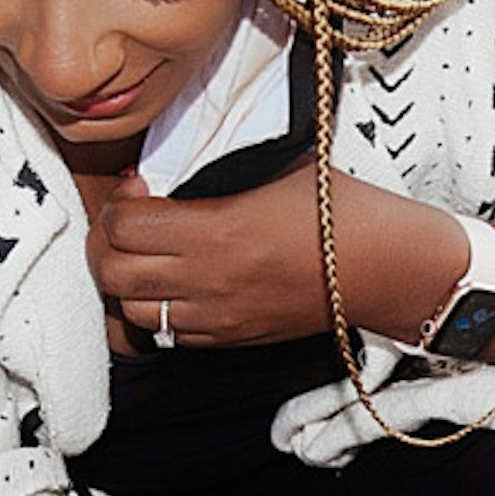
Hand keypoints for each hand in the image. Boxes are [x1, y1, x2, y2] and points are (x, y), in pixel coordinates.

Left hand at [89, 169, 466, 350]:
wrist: (387, 268)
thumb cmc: (342, 210)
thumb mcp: (278, 165)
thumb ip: (220, 162)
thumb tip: (176, 156)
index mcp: (217, 230)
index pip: (122, 226)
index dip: (118, 204)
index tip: (139, 190)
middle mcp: (209, 280)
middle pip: (112, 275)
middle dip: (107, 246)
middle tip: (128, 224)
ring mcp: (219, 316)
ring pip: (132, 312)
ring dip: (128, 283)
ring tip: (148, 257)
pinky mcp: (232, 339)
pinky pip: (169, 335)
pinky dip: (160, 311)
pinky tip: (178, 285)